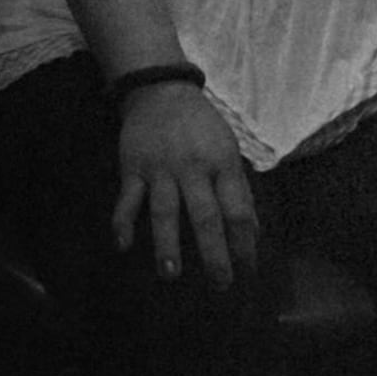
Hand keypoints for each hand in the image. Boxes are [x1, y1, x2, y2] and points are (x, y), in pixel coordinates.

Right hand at [113, 82, 258, 288]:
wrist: (162, 91)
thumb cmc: (202, 127)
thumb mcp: (228, 149)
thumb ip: (238, 188)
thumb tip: (254, 230)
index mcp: (223, 163)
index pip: (238, 207)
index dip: (245, 240)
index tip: (248, 269)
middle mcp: (194, 168)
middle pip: (206, 215)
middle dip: (214, 252)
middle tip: (220, 284)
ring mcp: (162, 168)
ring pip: (166, 210)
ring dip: (168, 243)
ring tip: (171, 274)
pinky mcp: (133, 168)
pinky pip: (127, 199)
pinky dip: (123, 222)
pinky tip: (123, 246)